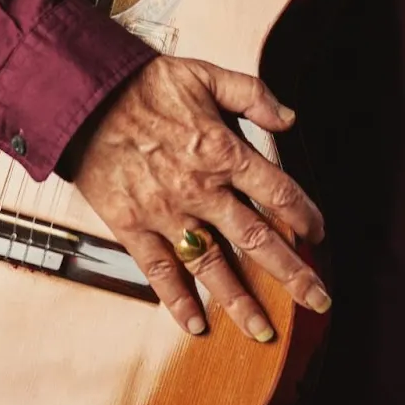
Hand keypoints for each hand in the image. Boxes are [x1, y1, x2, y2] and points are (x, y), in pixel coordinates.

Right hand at [69, 53, 329, 340]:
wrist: (84, 96)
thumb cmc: (143, 84)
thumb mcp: (205, 74)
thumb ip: (252, 94)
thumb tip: (289, 117)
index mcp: (221, 151)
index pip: (278, 192)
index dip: (305, 216)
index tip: (319, 234)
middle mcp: (199, 189)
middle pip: (256, 239)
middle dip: (292, 273)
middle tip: (318, 300)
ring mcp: (165, 212)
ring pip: (212, 265)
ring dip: (241, 301)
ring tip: (264, 330)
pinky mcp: (132, 226)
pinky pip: (159, 271)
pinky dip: (177, 301)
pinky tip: (196, 325)